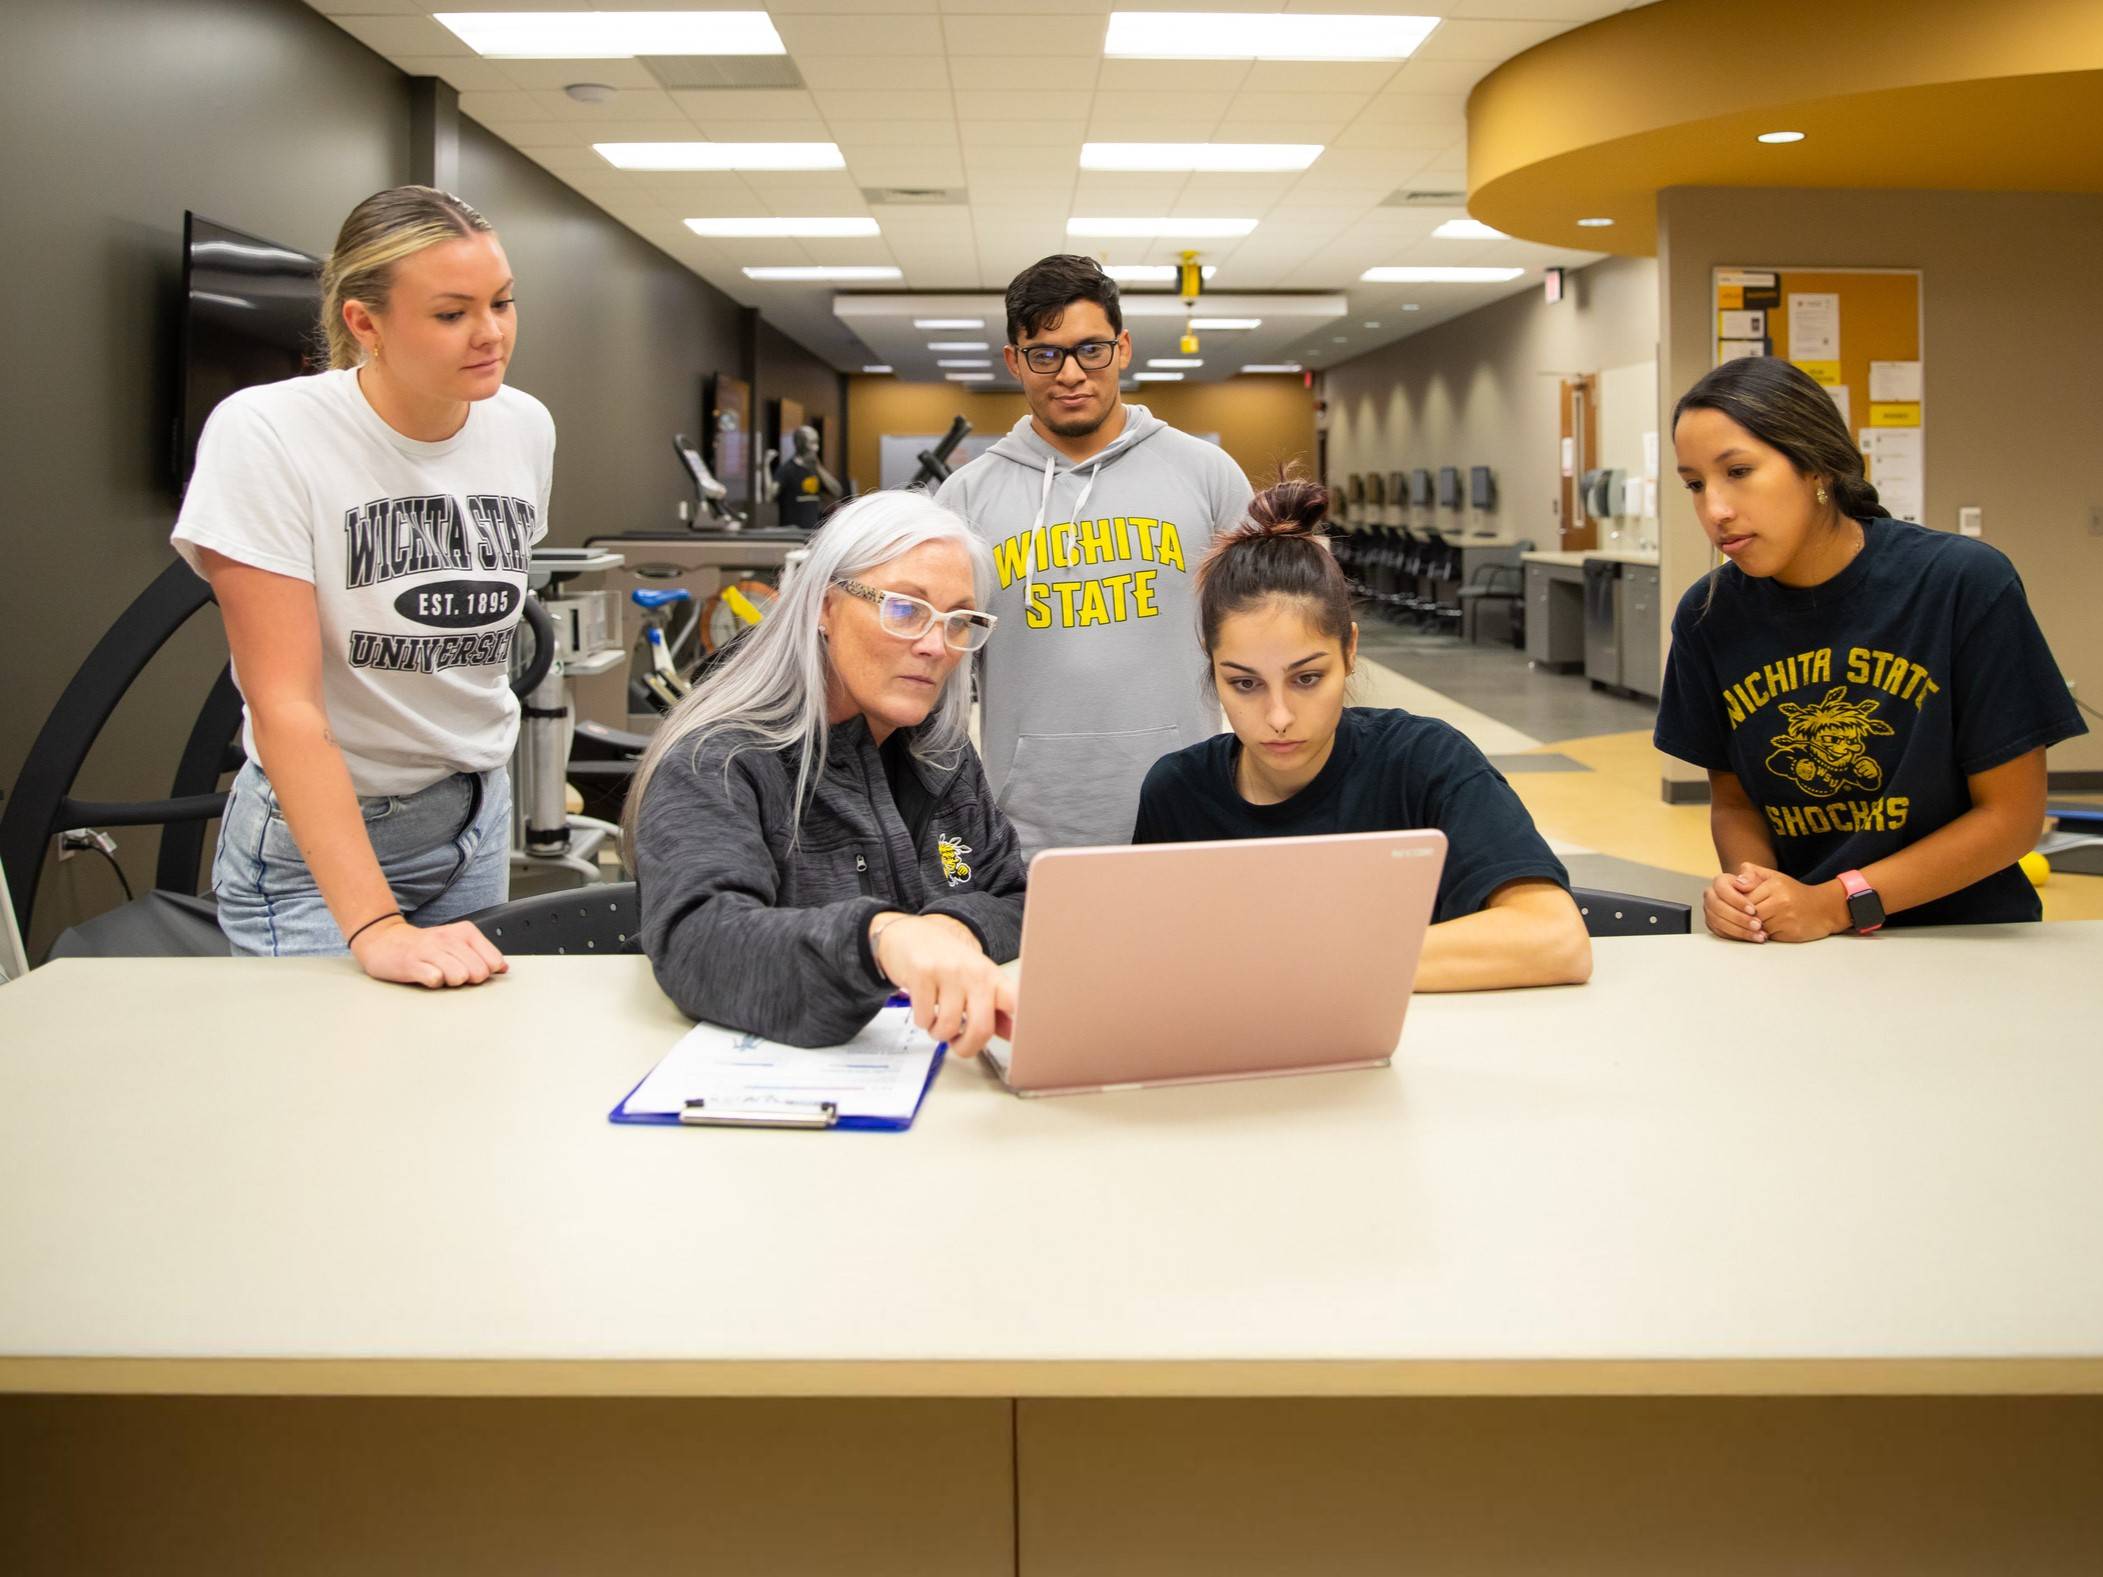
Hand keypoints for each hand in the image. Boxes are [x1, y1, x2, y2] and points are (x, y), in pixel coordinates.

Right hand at [350, 915, 508, 986]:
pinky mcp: (411, 963)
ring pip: (459, 976)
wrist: (384, 940)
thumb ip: (481, 954)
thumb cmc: (424, 946)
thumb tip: (504, 969)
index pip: (493, 961)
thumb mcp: (457, 944)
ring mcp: (429, 950)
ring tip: (438, 974)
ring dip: (450, 982)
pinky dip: (432, 983)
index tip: (471, 971)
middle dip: (469, 980)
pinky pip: (434, 979)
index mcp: (465, 932)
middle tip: (453, 974)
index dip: (485, 972)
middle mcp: (449, 938)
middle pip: (478, 973)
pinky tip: (425, 977)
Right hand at [871, 914, 1016, 1060]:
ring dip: (939, 1033)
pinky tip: (924, 1007)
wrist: (911, 936)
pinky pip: (924, 1019)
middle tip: (958, 1042)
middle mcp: (975, 973)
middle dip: (966, 1046)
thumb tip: (1014, 1035)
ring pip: (948, 1028)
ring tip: (937, 1019)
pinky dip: (922, 1021)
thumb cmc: (946, 962)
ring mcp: (949, 971)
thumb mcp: (976, 981)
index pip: (1016, 1001)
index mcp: (993, 977)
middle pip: (982, 1028)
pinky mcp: (922, 973)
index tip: (1023, 1043)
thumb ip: (994, 1010)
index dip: (1023, 1025)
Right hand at [1703, 864, 1766, 942]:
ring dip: (1739, 930)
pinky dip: (1737, 937)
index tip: (1753, 909)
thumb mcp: (1760, 877)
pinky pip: (1721, 933)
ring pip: (1718, 922)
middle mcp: (1712, 896)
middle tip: (1757, 924)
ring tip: (1758, 934)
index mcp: (1720, 882)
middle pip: (1718, 907)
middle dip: (1739, 918)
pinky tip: (1752, 938)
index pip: (1722, 889)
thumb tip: (1741, 880)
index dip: (1737, 900)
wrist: (1761, 899)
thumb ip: (1751, 875)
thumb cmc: (1760, 888)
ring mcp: (1711, 911)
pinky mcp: (1714, 925)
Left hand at [1742, 865, 1849, 942]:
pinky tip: (1766, 930)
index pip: (1745, 897)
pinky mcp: (1791, 932)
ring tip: (1754, 923)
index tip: (1738, 906)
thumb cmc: (1795, 893)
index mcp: (1775, 885)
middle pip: (1750, 913)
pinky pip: (1768, 935)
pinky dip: (1763, 934)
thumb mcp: (1776, 877)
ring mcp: (1787, 918)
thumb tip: (1736, 880)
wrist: (1825, 908)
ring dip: (1753, 927)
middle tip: (1743, 917)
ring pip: (1757, 926)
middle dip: (1744, 916)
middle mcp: (1781, 901)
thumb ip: (1754, 874)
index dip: (1738, 904)